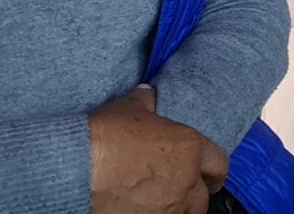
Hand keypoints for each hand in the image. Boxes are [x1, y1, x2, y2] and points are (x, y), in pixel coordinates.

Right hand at [88, 85, 227, 213]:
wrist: (75, 166)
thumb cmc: (103, 135)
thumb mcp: (128, 108)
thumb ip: (145, 101)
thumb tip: (148, 93)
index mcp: (188, 147)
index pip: (218, 164)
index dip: (212, 171)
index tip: (208, 176)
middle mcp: (185, 179)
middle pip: (202, 196)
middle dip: (193, 194)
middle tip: (179, 192)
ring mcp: (168, 206)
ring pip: (186, 213)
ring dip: (178, 209)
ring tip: (163, 205)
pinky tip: (143, 211)